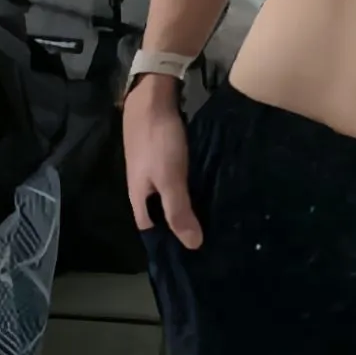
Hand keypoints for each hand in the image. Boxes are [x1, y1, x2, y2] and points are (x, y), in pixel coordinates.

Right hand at [124, 76, 197, 247]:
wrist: (152, 97)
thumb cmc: (158, 141)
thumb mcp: (170, 180)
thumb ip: (178, 211)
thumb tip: (193, 246)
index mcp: (139, 199)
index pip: (153, 231)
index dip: (169, 244)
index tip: (195, 257)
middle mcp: (143, 188)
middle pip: (161, 215)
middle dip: (181, 226)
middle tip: (212, 239)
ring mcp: (153, 171)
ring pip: (169, 197)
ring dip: (188, 207)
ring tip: (216, 219)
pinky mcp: (164, 157)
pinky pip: (178, 181)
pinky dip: (192, 188)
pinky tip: (209, 190)